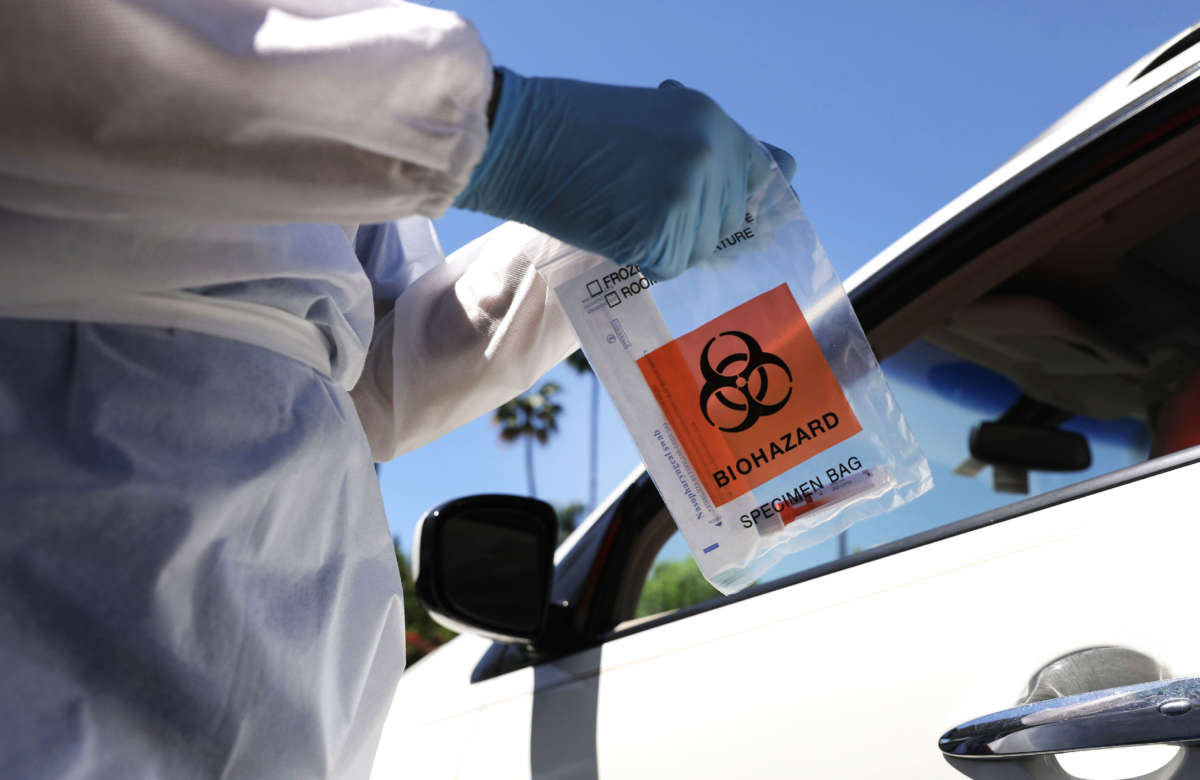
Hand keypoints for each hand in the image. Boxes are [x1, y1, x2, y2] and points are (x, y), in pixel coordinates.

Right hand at [455, 69, 794, 280]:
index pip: (767, 173)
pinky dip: (643, 260)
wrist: (520, 141)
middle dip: (694, 225)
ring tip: (621, 211)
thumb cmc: (576, 132)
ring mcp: (688, 196)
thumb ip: (707, 149)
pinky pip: (669, 267)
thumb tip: (774, 171)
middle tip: (641, 204)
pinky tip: (613, 229)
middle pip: (729, 221)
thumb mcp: (657, 119)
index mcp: (713, 122)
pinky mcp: (662, 234)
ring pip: (700, 250)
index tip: (727, 213)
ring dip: (666, 245)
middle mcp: (711, 156)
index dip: (746, 198)